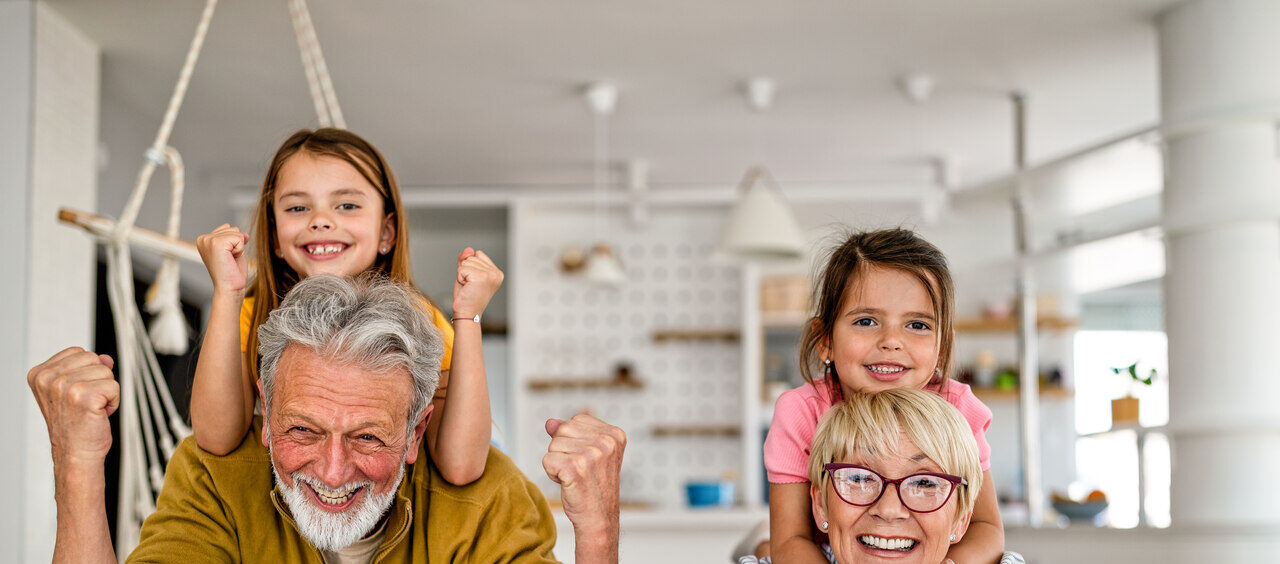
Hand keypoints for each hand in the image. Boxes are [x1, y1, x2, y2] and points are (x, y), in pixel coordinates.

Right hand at [27, 347, 119, 466]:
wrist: (76, 454)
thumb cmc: (75, 426)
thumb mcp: (75, 391)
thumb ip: (88, 369)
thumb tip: (106, 358)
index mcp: (40, 374)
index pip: (79, 352)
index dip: (86, 373)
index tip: (76, 395)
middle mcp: (48, 379)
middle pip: (94, 358)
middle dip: (99, 380)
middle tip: (86, 404)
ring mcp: (64, 386)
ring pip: (106, 371)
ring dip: (107, 392)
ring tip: (92, 410)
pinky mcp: (83, 396)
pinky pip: (115, 386)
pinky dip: (114, 402)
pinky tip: (100, 414)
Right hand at [196, 224, 249, 295]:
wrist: (229, 287)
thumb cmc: (231, 272)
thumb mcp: (232, 250)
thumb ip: (235, 238)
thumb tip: (245, 234)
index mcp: (204, 239)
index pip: (228, 228)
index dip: (234, 243)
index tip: (226, 257)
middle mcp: (203, 239)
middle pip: (233, 229)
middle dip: (236, 244)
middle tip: (229, 259)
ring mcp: (208, 240)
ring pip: (236, 232)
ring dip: (238, 247)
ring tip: (229, 259)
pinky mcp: (216, 243)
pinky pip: (239, 238)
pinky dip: (240, 250)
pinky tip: (231, 259)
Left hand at [451, 247, 503, 318]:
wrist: (466, 314)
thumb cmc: (467, 297)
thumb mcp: (466, 274)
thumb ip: (467, 260)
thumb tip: (469, 250)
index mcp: (496, 273)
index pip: (478, 254)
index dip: (470, 266)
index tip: (473, 281)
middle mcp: (496, 273)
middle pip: (472, 257)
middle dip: (465, 270)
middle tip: (469, 286)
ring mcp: (490, 275)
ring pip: (466, 262)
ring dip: (462, 275)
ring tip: (468, 287)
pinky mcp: (480, 277)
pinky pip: (462, 269)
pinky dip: (459, 278)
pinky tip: (466, 288)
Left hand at [541, 413, 624, 534]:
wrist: (599, 518)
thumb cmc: (594, 487)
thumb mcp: (589, 454)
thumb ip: (571, 434)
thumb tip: (550, 422)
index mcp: (614, 434)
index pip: (575, 420)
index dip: (573, 441)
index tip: (586, 459)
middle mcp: (606, 442)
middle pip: (562, 430)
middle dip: (563, 450)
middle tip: (579, 470)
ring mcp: (592, 454)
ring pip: (553, 445)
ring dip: (557, 463)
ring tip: (575, 477)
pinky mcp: (575, 468)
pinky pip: (547, 460)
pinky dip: (552, 474)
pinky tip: (568, 483)